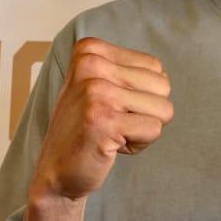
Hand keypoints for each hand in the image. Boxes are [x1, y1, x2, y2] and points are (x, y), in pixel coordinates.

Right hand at [29, 38, 173, 202]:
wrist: (55, 170)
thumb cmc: (85, 128)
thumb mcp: (100, 86)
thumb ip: (130, 72)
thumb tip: (164, 75)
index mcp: (90, 50)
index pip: (155, 67)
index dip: (141, 94)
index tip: (111, 106)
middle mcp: (91, 64)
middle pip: (163, 86)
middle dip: (146, 112)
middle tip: (112, 123)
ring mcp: (96, 91)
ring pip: (163, 109)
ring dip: (143, 129)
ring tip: (112, 133)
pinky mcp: (104, 120)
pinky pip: (154, 130)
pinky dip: (138, 145)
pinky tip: (110, 145)